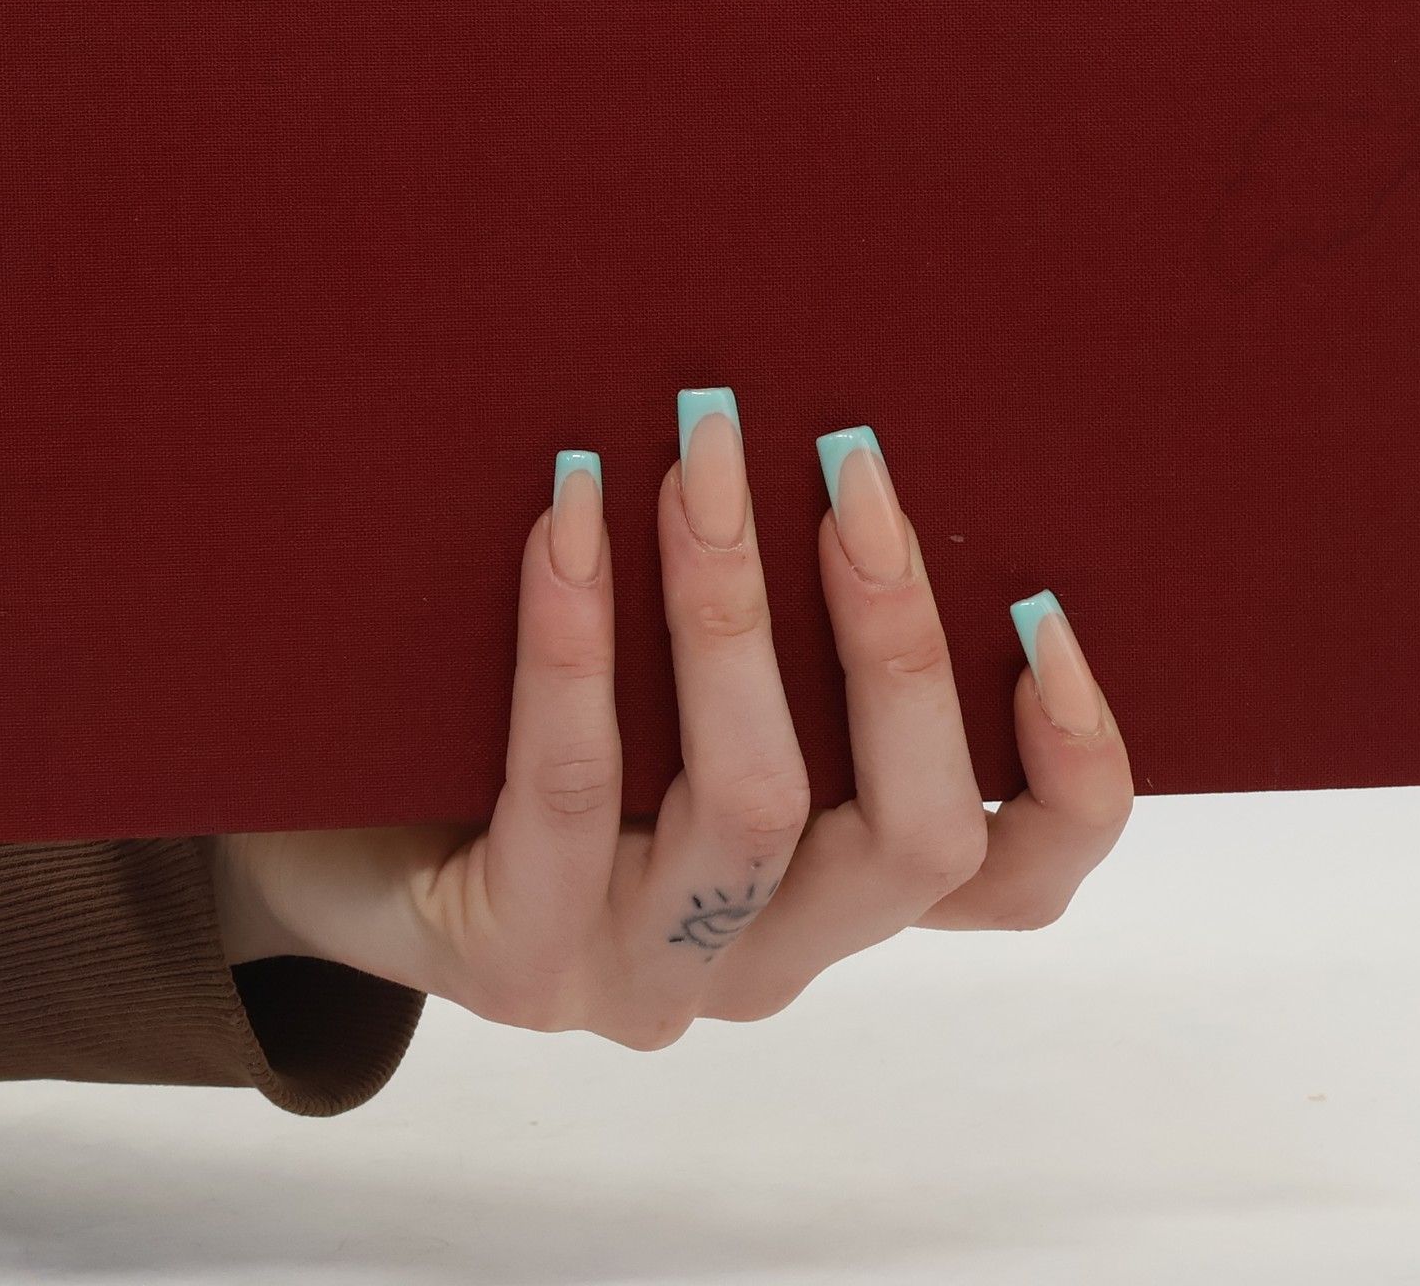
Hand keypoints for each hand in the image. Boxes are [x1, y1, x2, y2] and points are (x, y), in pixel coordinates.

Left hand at [211, 391, 1132, 1047]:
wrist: (348, 849)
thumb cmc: (543, 739)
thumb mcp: (693, 699)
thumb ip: (788, 638)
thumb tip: (842, 442)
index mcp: (842, 895)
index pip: (1015, 879)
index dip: (1071, 767)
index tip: (1044, 603)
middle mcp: (772, 954)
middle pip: (914, 836)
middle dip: (895, 636)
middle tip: (850, 465)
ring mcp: (650, 976)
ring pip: (754, 805)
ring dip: (736, 610)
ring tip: (702, 456)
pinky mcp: (522, 966)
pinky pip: (571, 787)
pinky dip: (581, 640)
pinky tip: (566, 516)